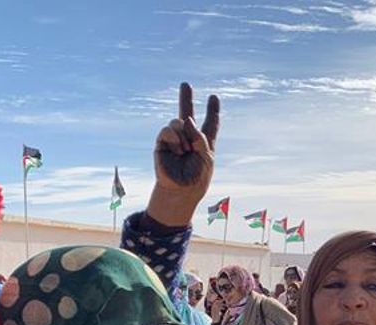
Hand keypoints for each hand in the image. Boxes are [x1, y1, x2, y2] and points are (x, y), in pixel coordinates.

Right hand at [147, 82, 220, 226]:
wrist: (182, 190)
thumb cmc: (197, 176)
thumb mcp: (206, 156)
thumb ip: (200, 137)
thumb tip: (187, 120)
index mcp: (204, 142)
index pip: (210, 123)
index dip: (212, 111)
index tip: (214, 97)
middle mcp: (188, 137)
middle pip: (187, 114)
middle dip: (186, 99)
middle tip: (185, 84)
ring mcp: (174, 139)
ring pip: (179, 122)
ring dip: (184, 136)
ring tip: (185, 151)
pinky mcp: (162, 142)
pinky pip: (168, 130)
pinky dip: (175, 139)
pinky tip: (177, 151)